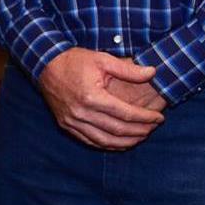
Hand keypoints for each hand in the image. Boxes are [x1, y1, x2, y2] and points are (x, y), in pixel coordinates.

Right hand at [37, 49, 164, 149]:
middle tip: (153, 128)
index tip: (159, 118)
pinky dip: (107, 144)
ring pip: (104, 140)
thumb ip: (128, 70)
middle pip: (117, 130)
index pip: (125, 114)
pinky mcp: (66, 125)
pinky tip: (119, 142)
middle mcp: (81, 113)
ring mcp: (72, 121)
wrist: (45, 65)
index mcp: (92, 97)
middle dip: (139, 131)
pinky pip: (89, 141)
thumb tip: (153, 72)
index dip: (145, 118)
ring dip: (125, 142)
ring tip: (140, 138)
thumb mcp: (102, 59)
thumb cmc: (74, 61)